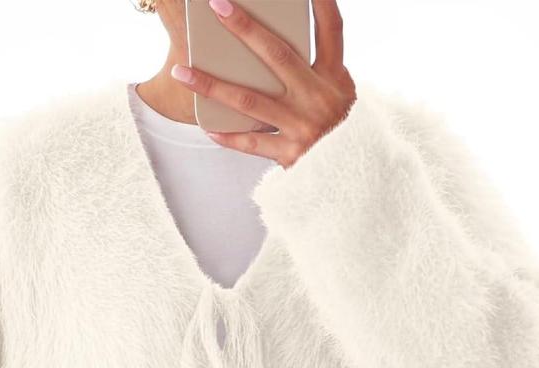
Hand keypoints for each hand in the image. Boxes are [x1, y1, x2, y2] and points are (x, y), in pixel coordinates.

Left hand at [169, 0, 355, 167]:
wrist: (355, 179)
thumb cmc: (343, 134)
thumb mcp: (343, 98)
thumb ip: (320, 74)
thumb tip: (276, 50)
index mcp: (335, 79)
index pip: (331, 29)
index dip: (320, 2)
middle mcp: (319, 98)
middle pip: (278, 55)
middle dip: (246, 28)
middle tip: (218, 7)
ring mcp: (303, 126)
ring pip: (250, 100)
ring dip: (212, 85)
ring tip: (183, 72)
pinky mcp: (291, 154)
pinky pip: (251, 143)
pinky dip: (229, 136)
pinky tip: (208, 127)